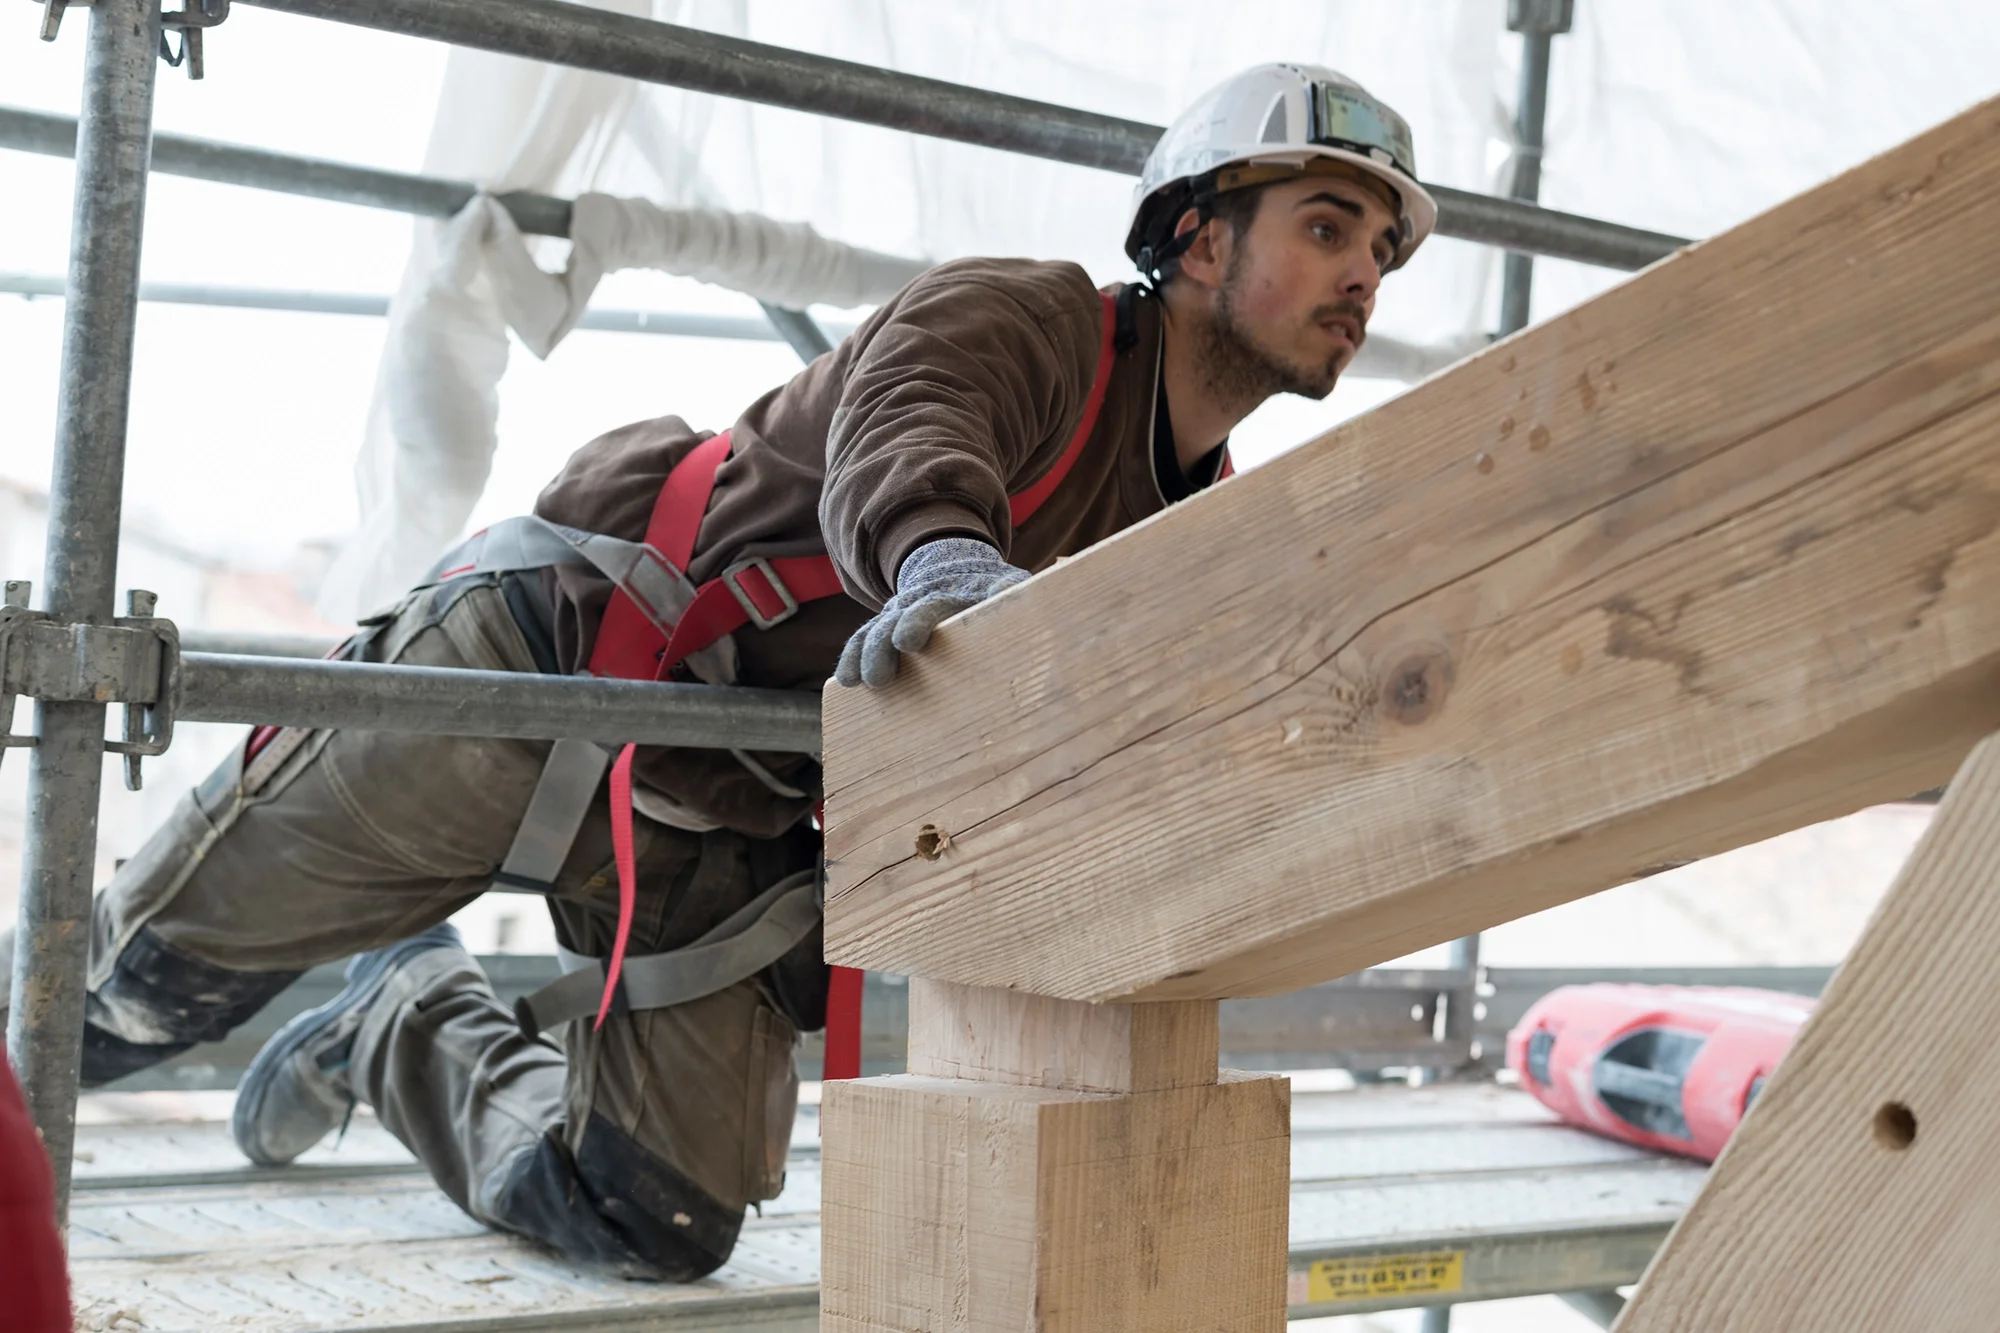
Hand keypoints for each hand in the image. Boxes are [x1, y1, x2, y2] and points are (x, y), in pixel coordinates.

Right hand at [835, 537, 1029, 687]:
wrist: (963, 574)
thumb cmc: (995, 594)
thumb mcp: (1009, 588)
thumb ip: (1010, 593)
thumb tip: (1013, 598)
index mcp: (951, 595)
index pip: (930, 607)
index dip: (917, 622)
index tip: (906, 643)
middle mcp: (919, 601)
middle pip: (895, 621)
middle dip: (882, 647)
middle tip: (878, 678)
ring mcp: (900, 614)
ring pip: (876, 631)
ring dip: (864, 656)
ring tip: (856, 681)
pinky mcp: (888, 628)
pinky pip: (864, 640)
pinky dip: (853, 657)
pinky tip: (846, 680)